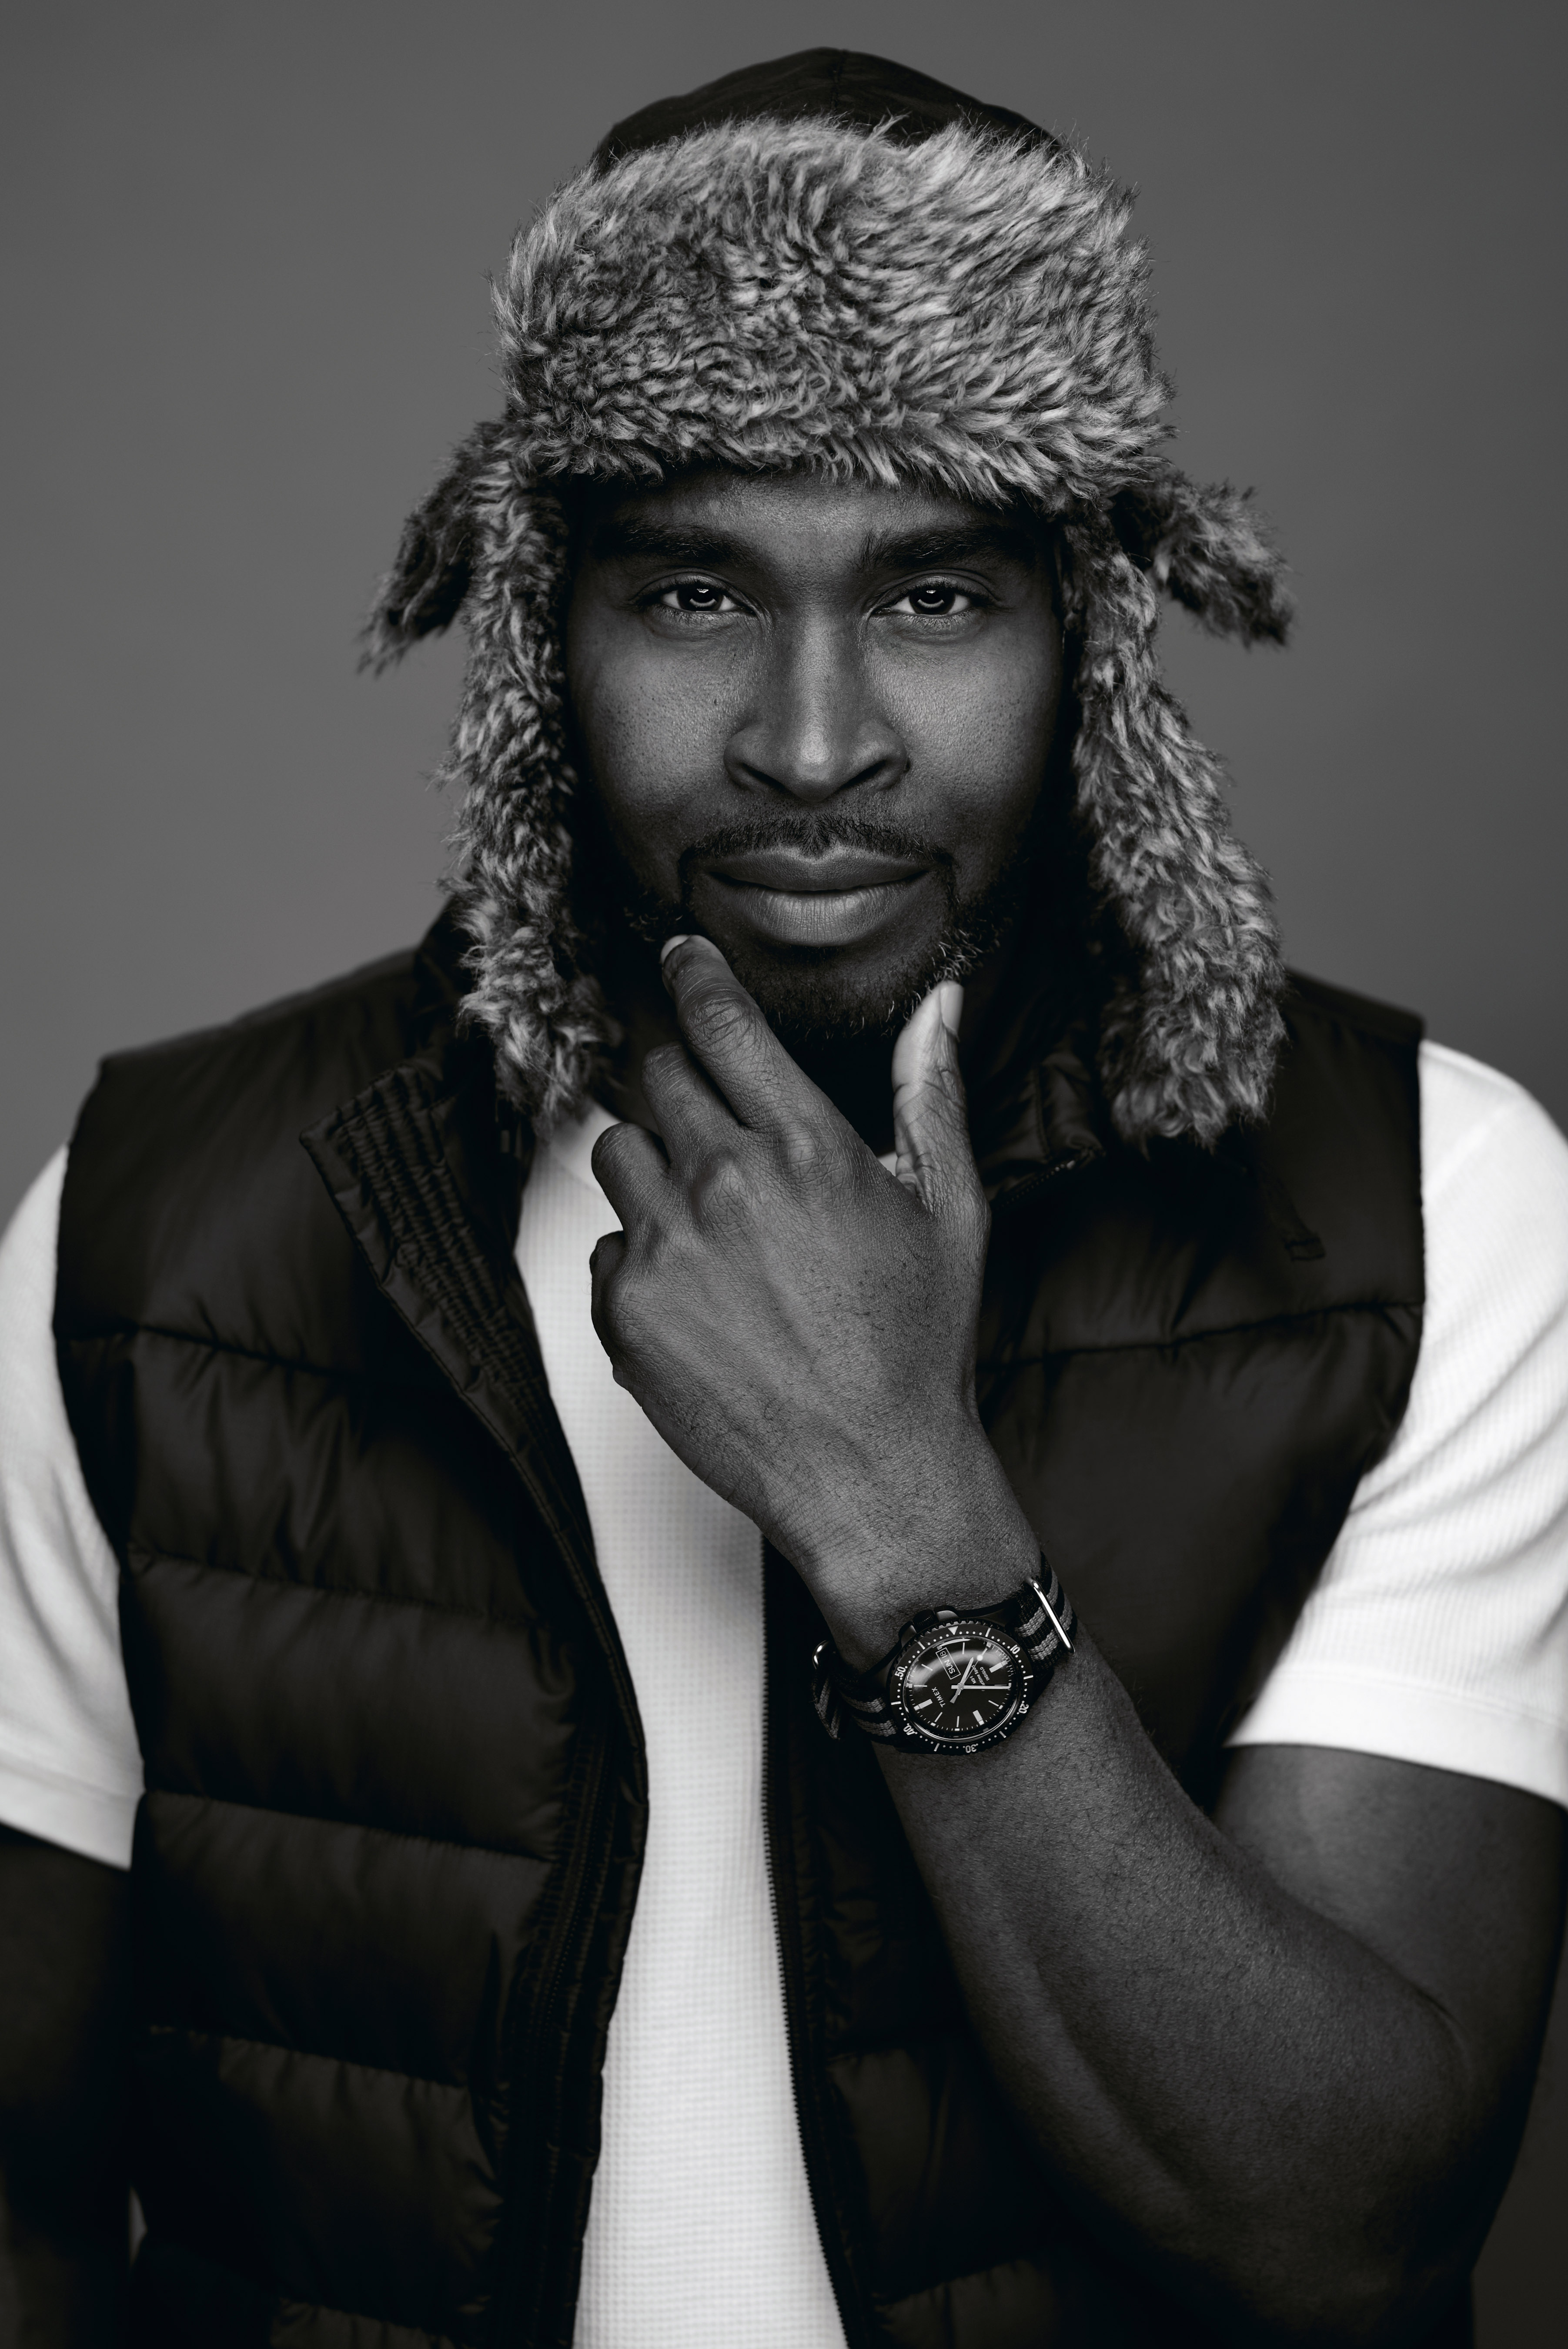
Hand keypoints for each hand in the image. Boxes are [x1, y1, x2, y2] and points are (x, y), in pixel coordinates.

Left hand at [589, 938, 1021, 1637]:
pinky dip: (639, 1258)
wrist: (874, 1475)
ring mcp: (666, 1250)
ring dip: (655, 1170)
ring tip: (712, 1225)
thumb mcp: (949, 1210)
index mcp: (805, 1146)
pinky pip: (604, 1245)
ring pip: (619, 1152)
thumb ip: (930, 1094)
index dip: (693, 976)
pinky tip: (700, 1298)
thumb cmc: (918, 1346)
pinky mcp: (626, 1311)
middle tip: (726, 1139)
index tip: (678, 956)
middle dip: (689, 1090)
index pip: (721, 1022)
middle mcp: (725, 1185)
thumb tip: (939, 1002)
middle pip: (661, 1078)